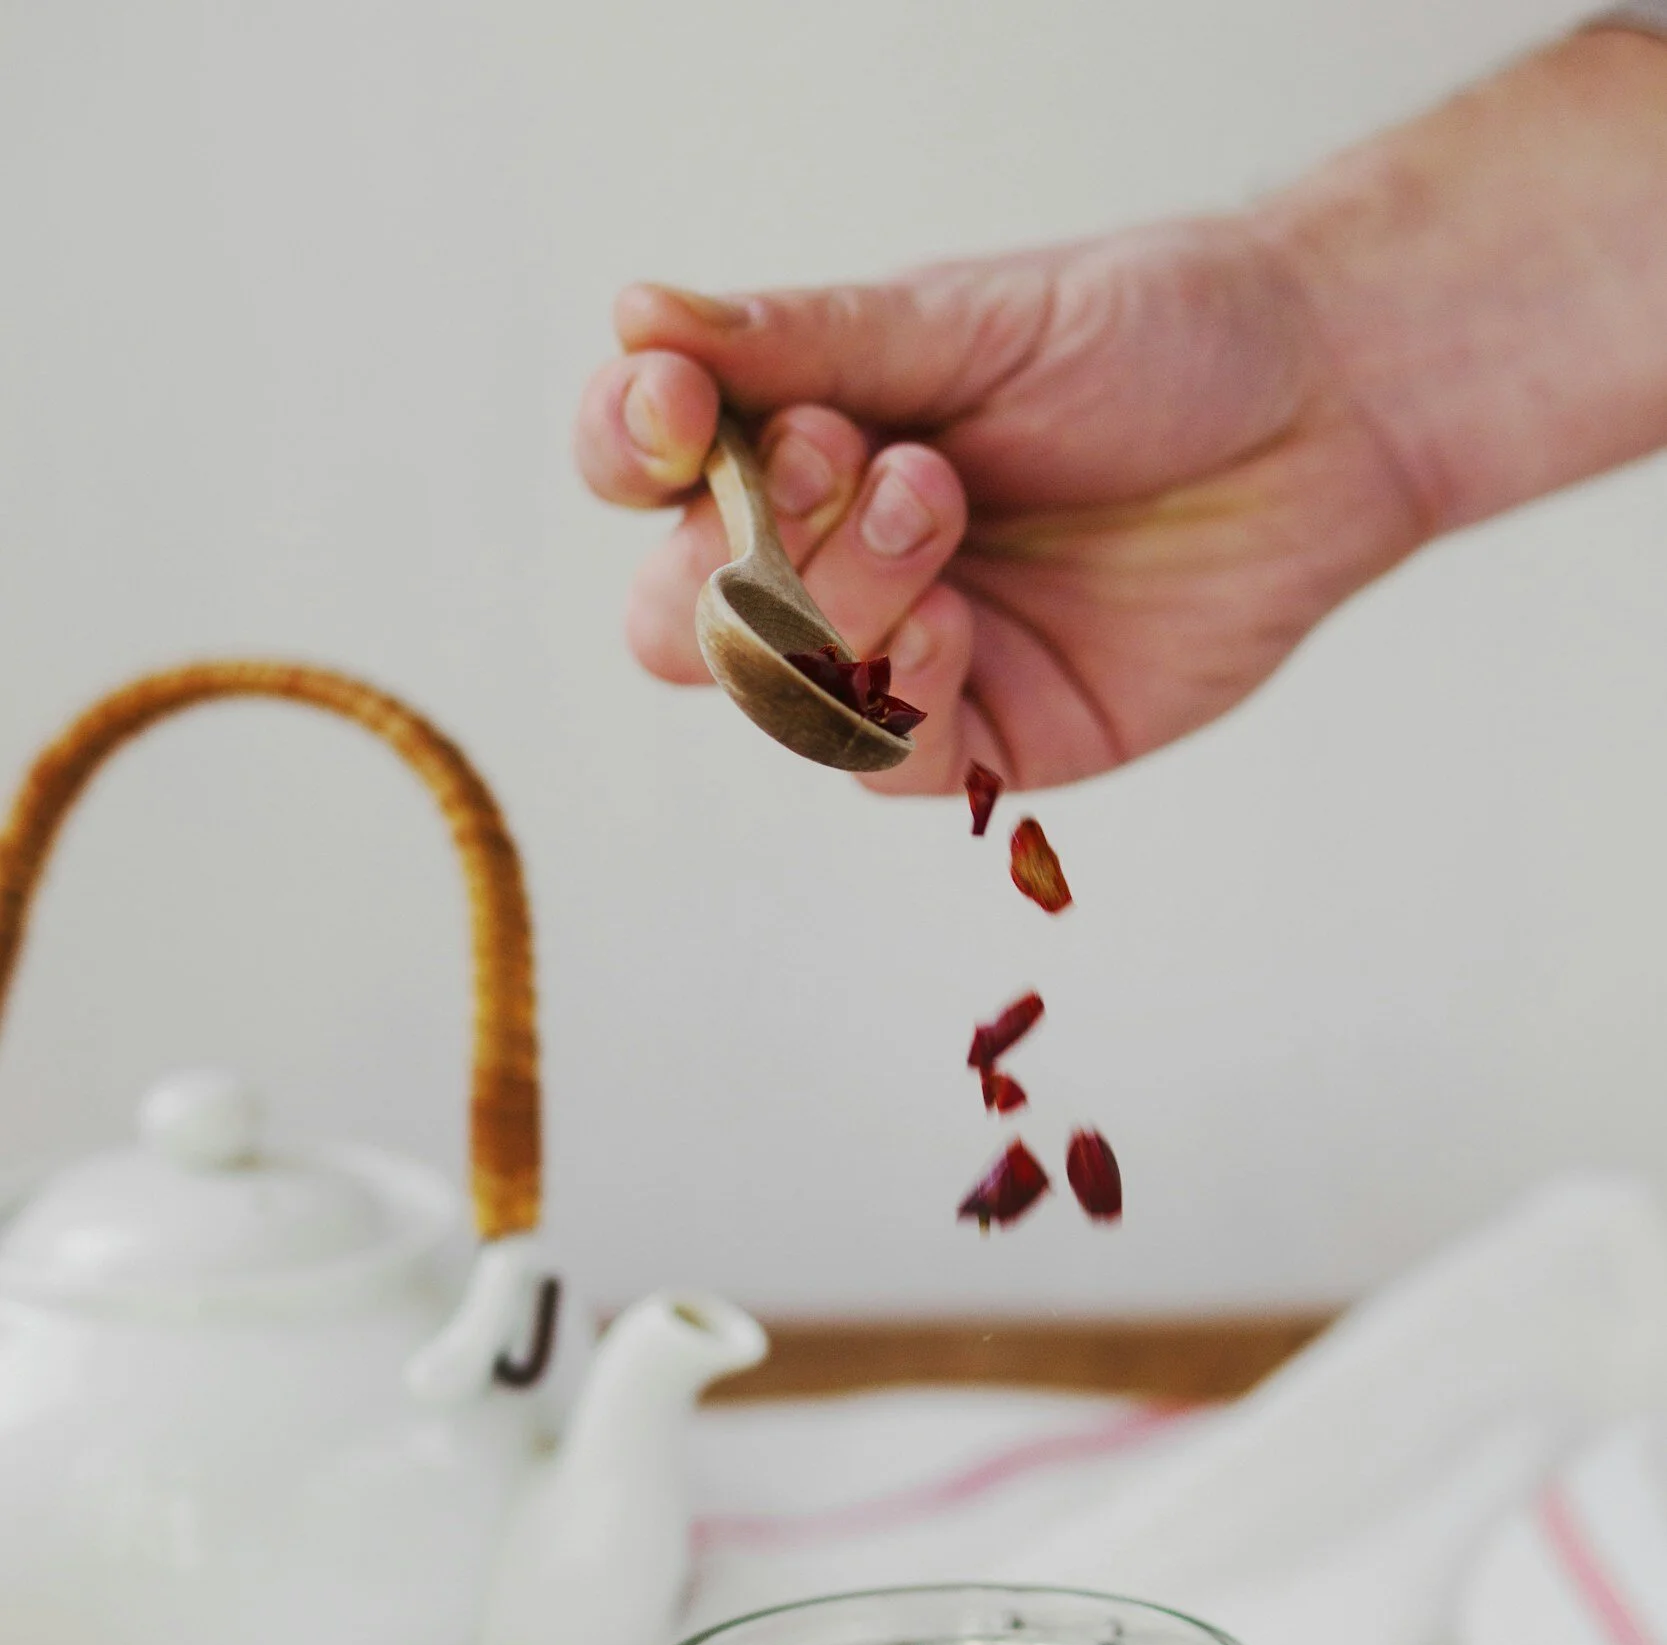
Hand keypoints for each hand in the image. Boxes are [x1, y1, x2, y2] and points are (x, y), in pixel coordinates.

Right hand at [573, 221, 1426, 795]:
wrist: (1326, 407)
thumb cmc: (1154, 338)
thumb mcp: (972, 319)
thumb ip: (810, 340)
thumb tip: (639, 317)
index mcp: (797, 434)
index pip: (642, 464)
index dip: (629, 448)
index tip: (675, 405)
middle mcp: (828, 559)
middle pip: (672, 615)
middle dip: (736, 551)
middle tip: (845, 455)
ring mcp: (900, 659)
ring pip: (773, 695)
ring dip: (836, 599)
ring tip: (939, 496)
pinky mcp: (988, 740)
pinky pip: (885, 760)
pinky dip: (900, 691)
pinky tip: (956, 618)